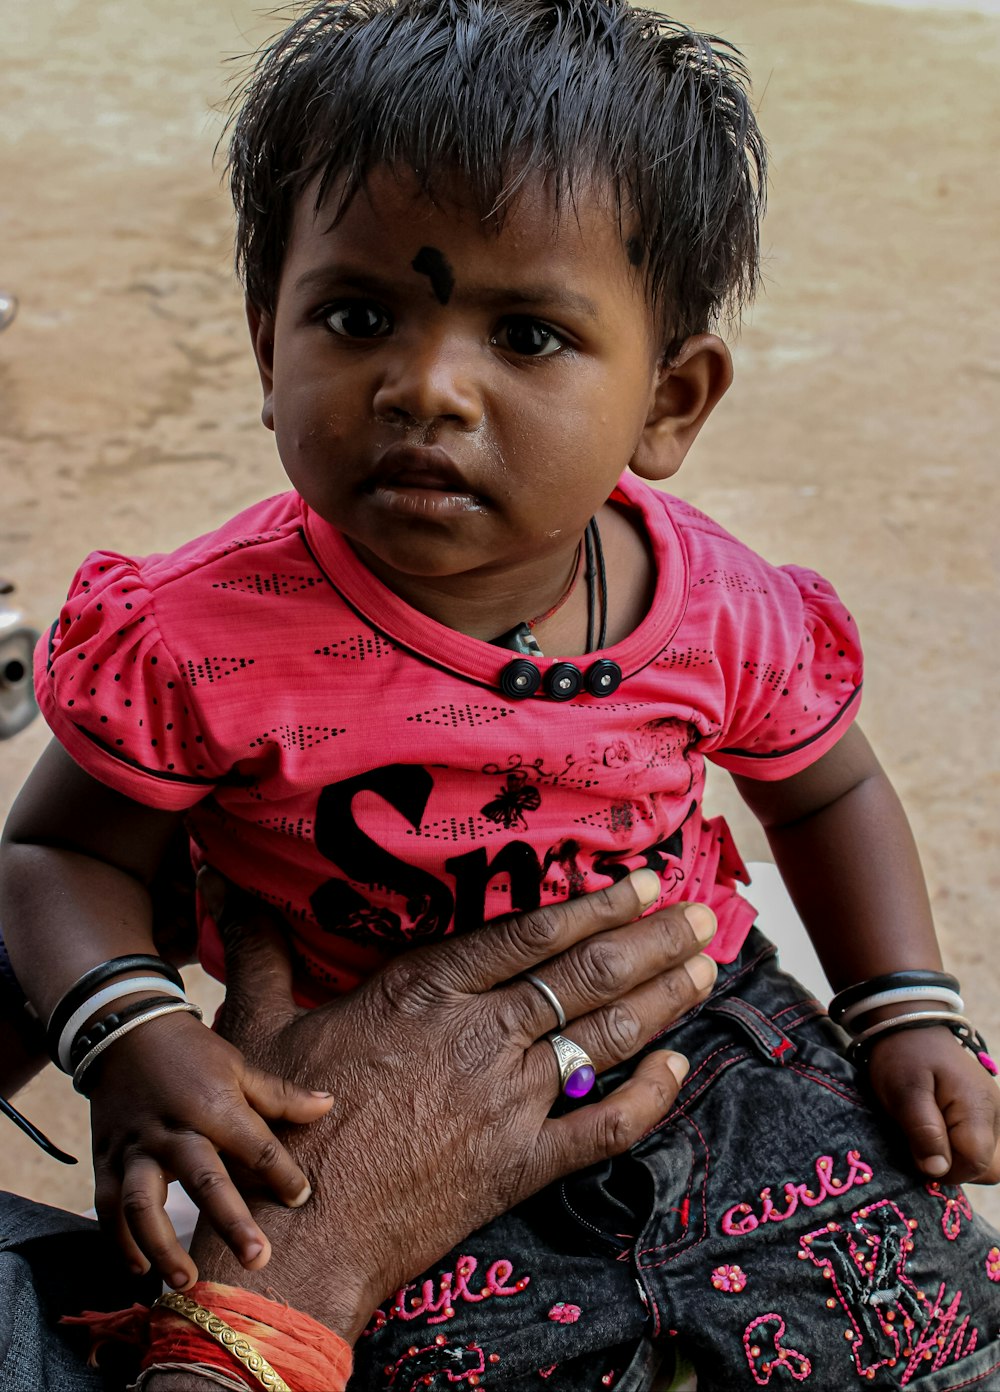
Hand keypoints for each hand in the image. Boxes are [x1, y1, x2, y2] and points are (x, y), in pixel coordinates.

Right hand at [89, 1006, 332, 1289]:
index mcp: (213, 1105)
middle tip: (259, 1260)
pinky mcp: (106, 1159)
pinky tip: (140, 1271)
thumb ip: (280, 1096)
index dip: (281, 1173)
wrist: (127, 1031)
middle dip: (231, 1221)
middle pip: (203, 1180)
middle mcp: (173, 1130)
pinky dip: (119, 1242)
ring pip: (143, 1203)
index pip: (254, 1145)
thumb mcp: (238, 1067)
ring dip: (162, 1245)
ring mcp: (135, 1148)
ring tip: (188, 1282)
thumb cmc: (194, 1053)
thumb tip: (328, 1106)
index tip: (303, 1199)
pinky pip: (107, 1207)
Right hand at [189, 868, 717, 1342]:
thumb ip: (260, 950)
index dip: (596, 903)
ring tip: (706, 968)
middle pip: (586, 977)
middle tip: (701, 915)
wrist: (297, 1238)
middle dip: (654, 940)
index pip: (532, 934)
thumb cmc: (276, 1126)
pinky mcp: (519, 1165)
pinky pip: (603, 1128)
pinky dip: (649, 1097)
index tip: (643, 881)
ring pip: (606, 1039)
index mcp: (425, 991)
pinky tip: (680, 1068)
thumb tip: (225, 889)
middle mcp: (479, 1037)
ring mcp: (506, 1103)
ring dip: (664, 1000)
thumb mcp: (257, 1025)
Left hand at [867, 1027, 999, 1183]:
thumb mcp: (904, 1092)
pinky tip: (937, 1130)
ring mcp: (993, 1114)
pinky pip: (979, 1146)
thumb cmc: (904, 1057)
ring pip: (986, 1160)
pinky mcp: (985, 1114)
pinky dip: (958, 1147)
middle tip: (922, 1145)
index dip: (946, 1170)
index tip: (918, 1155)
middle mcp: (995, 1113)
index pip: (975, 1163)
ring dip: (956, 1157)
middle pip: (988, 1168)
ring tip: (927, 1133)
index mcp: (979, 1107)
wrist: (909, 1027)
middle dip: (955, 1167)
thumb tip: (939, 1170)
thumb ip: (923, 1132)